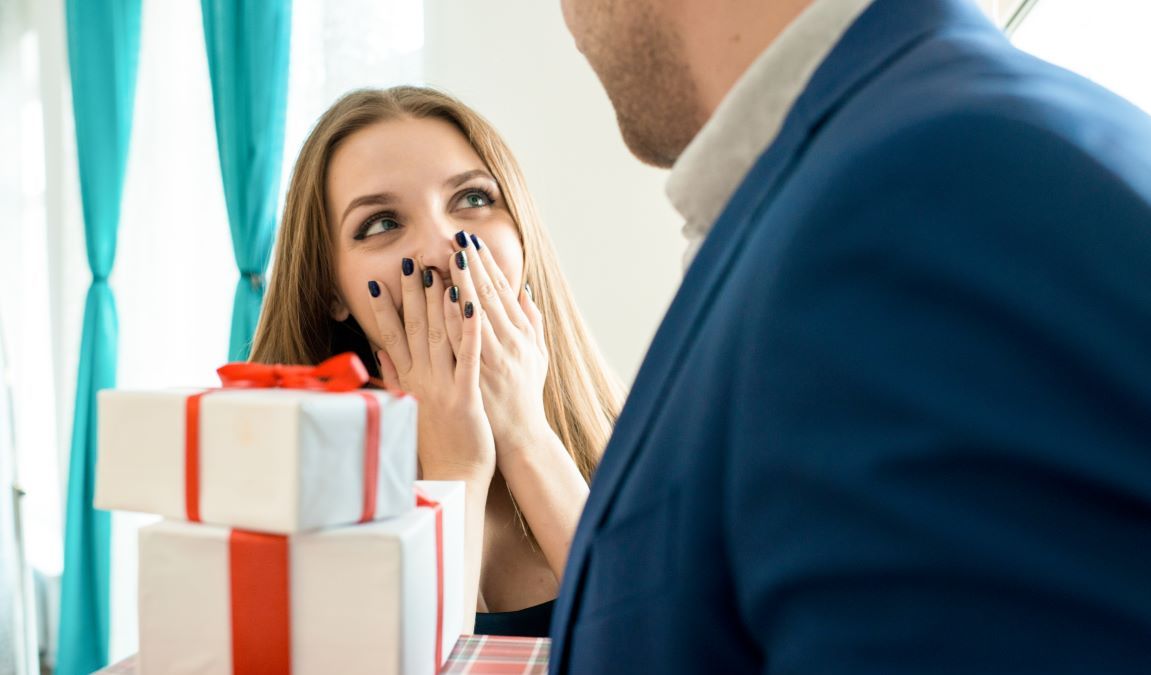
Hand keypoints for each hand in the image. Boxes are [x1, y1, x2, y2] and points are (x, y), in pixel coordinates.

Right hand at [367, 257, 494, 481]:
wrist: (453, 477)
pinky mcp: (464, 397)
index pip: (392, 337)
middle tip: (410, 262)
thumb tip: (380, 351)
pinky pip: (467, 356)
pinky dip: (468, 328)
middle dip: (412, 293)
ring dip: (438, 300)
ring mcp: (441, 387)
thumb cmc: (435, 443)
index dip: (384, 309)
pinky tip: (469, 303)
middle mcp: (420, 380)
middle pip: (413, 328)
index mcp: (408, 381)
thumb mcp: (407, 407)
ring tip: (437, 270)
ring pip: (438, 335)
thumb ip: (393, 377)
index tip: (378, 282)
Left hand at [446, 234, 552, 464]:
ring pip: (477, 313)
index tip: (471, 242)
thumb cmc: (525, 398)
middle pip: (487, 296)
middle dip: (472, 265)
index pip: (499, 292)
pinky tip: (450, 298)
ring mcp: (494, 360)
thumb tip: (524, 290)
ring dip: (463, 283)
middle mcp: (509, 343)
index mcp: (520, 335)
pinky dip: (460, 319)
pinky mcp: (479, 377)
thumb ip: (533, 322)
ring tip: (448, 257)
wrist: (520, 439)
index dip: (485, 266)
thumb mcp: (538, 357)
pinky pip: (468, 343)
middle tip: (456, 238)